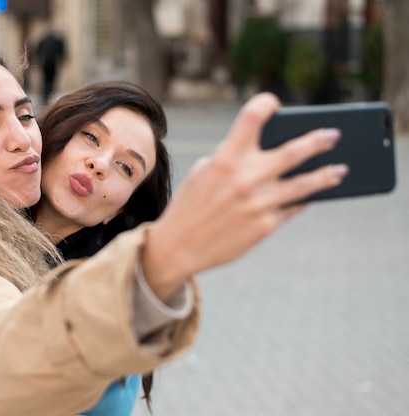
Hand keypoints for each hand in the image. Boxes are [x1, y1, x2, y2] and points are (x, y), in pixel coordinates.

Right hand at [142, 93, 348, 300]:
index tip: (274, 103)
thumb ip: (232, 157)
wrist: (179, 246)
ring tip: (340, 170)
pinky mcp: (265, 225)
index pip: (251, 119)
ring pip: (305, 184)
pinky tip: (309, 197)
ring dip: (327, 175)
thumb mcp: (203, 173)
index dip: (265, 104)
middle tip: (333, 135)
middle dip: (318, 141)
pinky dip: (301, 200)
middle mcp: (246, 179)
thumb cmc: (190, 205)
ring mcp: (259, 203)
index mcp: (225, 159)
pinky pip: (292, 208)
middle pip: (293, 151)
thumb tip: (268, 151)